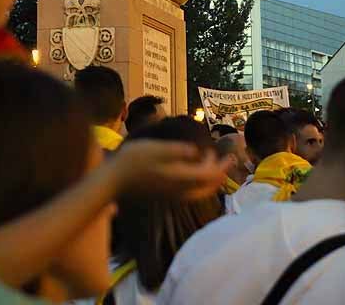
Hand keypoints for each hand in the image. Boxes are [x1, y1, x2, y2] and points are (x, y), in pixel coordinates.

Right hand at [107, 139, 226, 199]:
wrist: (114, 181)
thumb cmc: (134, 161)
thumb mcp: (157, 149)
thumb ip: (179, 150)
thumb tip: (197, 151)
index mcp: (181, 178)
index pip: (210, 175)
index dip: (222, 165)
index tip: (230, 154)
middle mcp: (180, 190)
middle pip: (208, 187)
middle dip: (220, 173)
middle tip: (227, 159)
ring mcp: (173, 194)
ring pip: (201, 191)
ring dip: (211, 178)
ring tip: (213, 163)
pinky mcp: (166, 194)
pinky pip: (192, 192)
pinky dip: (200, 182)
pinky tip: (195, 170)